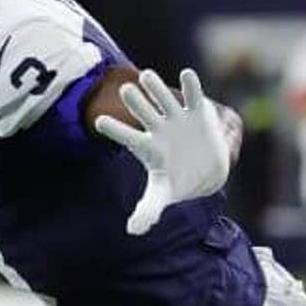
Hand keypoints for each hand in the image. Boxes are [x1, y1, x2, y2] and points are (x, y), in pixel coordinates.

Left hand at [92, 68, 231, 236]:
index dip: (114, 129)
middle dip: (135, 102)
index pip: (127, 136)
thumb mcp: (162, 196)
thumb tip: (133, 230)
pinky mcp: (198, 113)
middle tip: (126, 90)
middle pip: (144, 112)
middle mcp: (159, 127)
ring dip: (157, 89)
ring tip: (148, 76)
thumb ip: (148, 210)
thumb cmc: (177, 182)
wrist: (205, 171)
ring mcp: (177, 118)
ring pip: (165, 100)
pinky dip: (192, 85)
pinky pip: (194, 96)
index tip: (99, 121)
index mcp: (146, 145)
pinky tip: (188, 74)